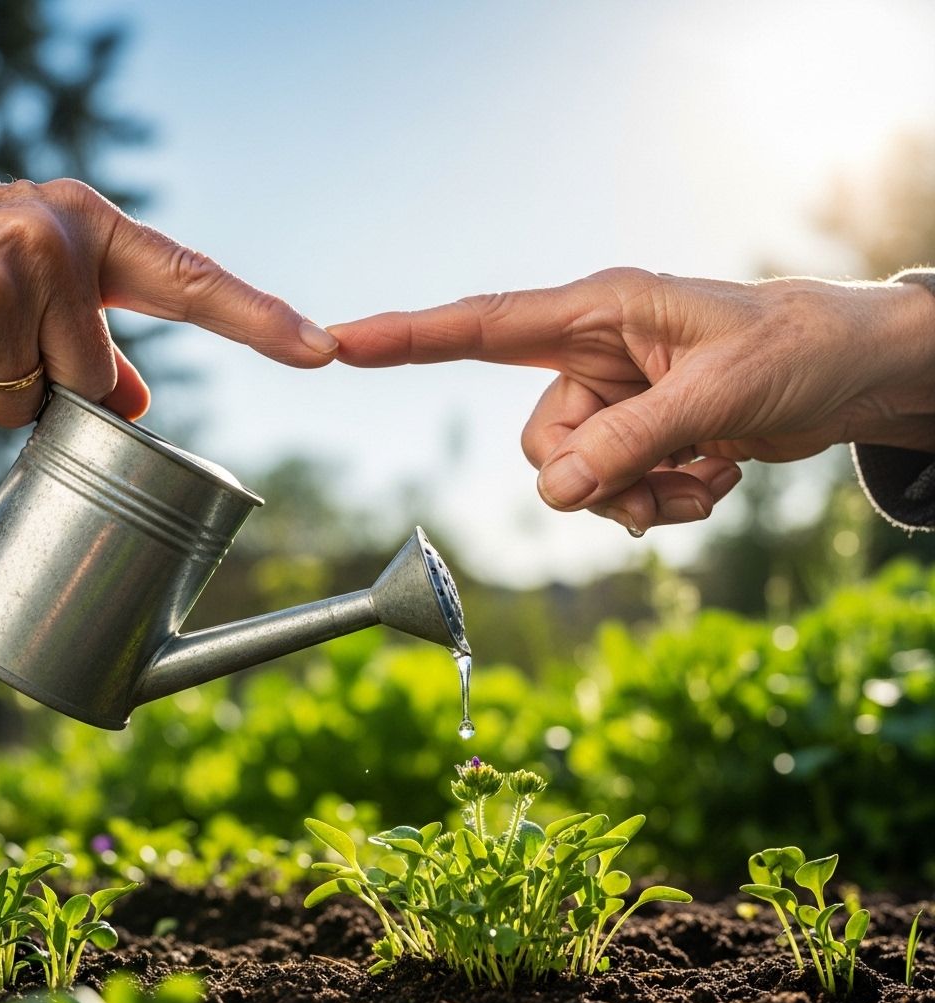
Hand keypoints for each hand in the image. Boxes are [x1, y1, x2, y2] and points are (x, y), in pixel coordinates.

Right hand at [0, 177, 336, 432]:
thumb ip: (94, 338)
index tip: (321, 350)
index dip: (261, 321)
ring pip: (30, 408)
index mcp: (89, 228)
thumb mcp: (36, 279)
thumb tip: (136, 404)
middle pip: (96, 384)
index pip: (193, 281)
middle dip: (45, 387)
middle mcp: (51, 242)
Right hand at [328, 268, 934, 532]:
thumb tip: (554, 494)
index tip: (341, 342)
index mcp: (599, 313)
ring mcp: (615, 402)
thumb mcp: (713, 395)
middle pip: (541, 442)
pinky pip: (616, 494)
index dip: (407, 337)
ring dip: (640, 497)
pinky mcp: (639, 439)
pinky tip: (715, 478)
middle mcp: (594, 357)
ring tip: (707, 476)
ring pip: (578, 479)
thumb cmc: (792, 350)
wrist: (848, 374)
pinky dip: (662, 503)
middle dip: (596, 476)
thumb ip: (625, 443)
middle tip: (663, 477)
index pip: (482, 325)